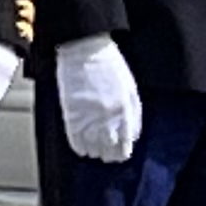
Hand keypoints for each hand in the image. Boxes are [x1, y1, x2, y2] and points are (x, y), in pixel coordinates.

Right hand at [56, 34, 142, 163]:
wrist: (85, 51)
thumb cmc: (109, 67)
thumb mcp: (130, 89)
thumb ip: (134, 115)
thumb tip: (132, 136)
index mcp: (125, 112)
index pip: (124, 147)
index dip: (121, 153)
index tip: (119, 152)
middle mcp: (107, 119)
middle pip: (108, 152)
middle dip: (108, 153)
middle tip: (106, 149)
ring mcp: (88, 119)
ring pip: (92, 150)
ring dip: (93, 150)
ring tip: (93, 143)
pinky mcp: (71, 116)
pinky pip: (75, 143)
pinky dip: (79, 147)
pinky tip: (81, 143)